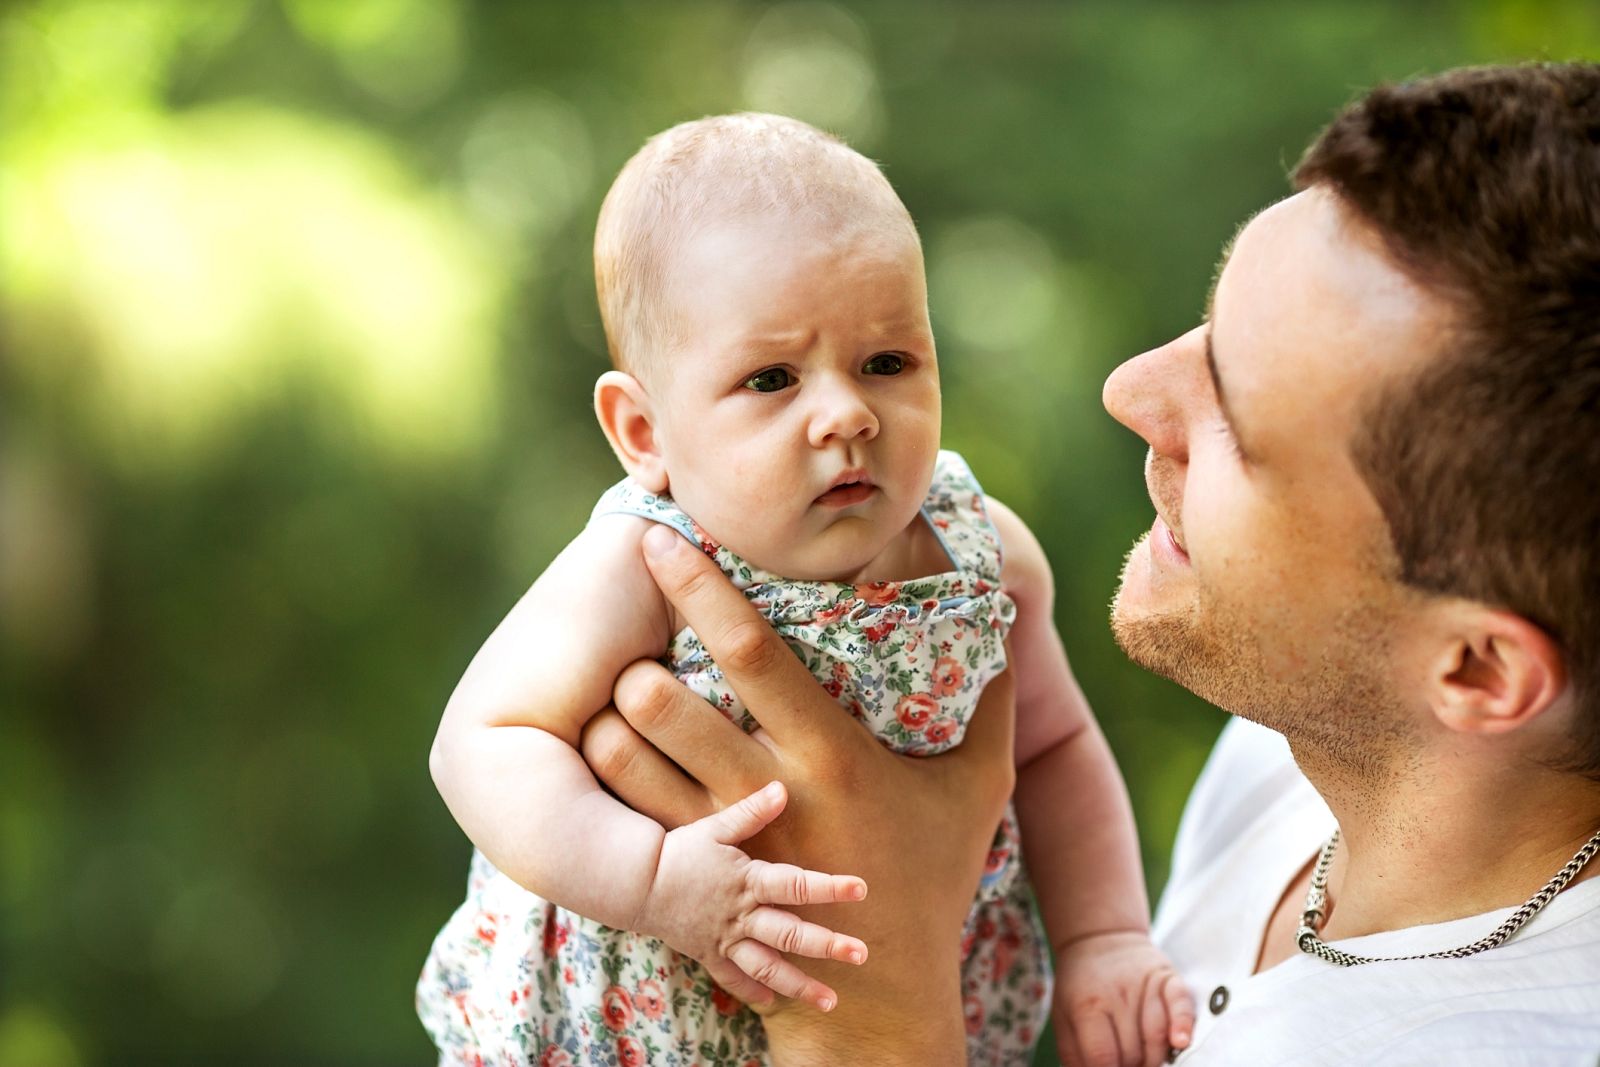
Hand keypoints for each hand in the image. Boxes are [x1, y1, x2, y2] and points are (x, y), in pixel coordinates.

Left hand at [579, 524, 1015, 1064]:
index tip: (660, 539)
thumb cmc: (931, 879)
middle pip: (664, 701)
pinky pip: (618, 809)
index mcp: (832, 755)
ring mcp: (718, 839)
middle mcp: (765, 791)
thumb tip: (1004, 611)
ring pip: (625, 754)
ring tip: (613, 687)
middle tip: (626, 629)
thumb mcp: (981, 787)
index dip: (702, 587)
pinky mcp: (687, 876)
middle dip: (632, 655)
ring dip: (610, 713)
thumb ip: (993, 698)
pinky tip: (614, 746)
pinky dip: (606, 767)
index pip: (751, 652)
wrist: (879, 1000)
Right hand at [632, 780, 867, 1012]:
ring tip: (831, 1001)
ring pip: (767, 967)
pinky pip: (733, 979)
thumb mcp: (715, 826)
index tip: (861, 889)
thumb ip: (751, 811)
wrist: (636, 881)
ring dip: (800, 985)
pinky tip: (775, 1003)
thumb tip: (782, 788)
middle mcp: (741, 916)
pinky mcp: (709, 954)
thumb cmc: (680, 850)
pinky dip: (754, 993)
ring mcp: (725, 939)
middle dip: (827, 945)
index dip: (829, 887)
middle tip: (861, 954)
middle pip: (790, 934)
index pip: (796, 884)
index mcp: (748, 882)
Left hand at [1052, 930, 1194, 1066]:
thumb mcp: (1063, 1017)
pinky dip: (1183, 1025)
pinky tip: (1179, 1042)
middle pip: (1132, 1053)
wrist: (1100, 938)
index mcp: (1086, 1006)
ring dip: (1154, 1060)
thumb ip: (1075, 1055)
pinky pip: (1182, 1004)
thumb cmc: (1080, 986)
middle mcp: (1117, 995)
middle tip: (1125, 1063)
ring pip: (1158, 1037)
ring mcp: (1144, 985)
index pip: (1102, 1056)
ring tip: (1144, 1062)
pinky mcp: (1168, 977)